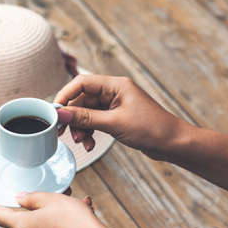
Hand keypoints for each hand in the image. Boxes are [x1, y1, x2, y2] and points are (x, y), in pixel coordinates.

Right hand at [55, 75, 183, 159]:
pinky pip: (95, 122)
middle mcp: (114, 92)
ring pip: (87, 113)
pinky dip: (89, 132)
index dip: (65, 96)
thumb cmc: (152, 129)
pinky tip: (90, 144)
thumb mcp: (114, 123)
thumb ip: (85, 118)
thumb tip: (61, 114)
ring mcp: (115, 105)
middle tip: (63, 132)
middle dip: (72, 117)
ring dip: (81, 128)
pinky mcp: (116, 117)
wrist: (173, 144)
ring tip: (82, 142)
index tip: (54, 112)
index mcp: (115, 85)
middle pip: (82, 100)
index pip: (81, 83)